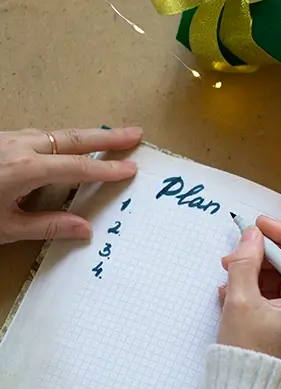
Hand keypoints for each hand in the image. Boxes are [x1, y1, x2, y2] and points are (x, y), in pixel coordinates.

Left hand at [0, 127, 141, 243]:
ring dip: (84, 137)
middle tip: (135, 133)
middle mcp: (20, 146)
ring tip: (107, 139)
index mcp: (26, 169)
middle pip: (74, 138)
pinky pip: (37, 136)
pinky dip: (60, 140)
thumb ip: (46, 226)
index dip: (107, 169)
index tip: (130, 169)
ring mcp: (8, 138)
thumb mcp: (5, 227)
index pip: (78, 167)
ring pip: (55, 134)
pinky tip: (63, 148)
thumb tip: (84, 229)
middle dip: (108, 137)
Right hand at [218, 216, 280, 368]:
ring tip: (228, 272)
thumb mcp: (241, 301)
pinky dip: (255, 289)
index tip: (259, 225)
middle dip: (264, 254)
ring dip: (255, 271)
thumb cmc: (247, 353)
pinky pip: (275, 297)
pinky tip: (231, 290)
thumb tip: (252, 236)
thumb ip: (245, 262)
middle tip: (237, 250)